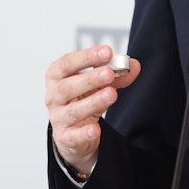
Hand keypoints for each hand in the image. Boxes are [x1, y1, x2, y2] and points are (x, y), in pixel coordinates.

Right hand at [45, 45, 140, 174]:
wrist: (74, 131)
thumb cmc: (82, 99)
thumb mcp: (98, 84)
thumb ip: (116, 75)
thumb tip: (134, 66)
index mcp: (57, 76)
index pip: (67, 63)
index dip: (86, 57)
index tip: (107, 52)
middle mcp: (54, 96)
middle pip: (67, 87)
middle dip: (89, 79)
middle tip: (109, 73)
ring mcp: (58, 118)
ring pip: (73, 111)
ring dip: (93, 101)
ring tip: (111, 94)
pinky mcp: (65, 137)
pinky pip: (74, 136)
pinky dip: (84, 133)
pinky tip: (95, 129)